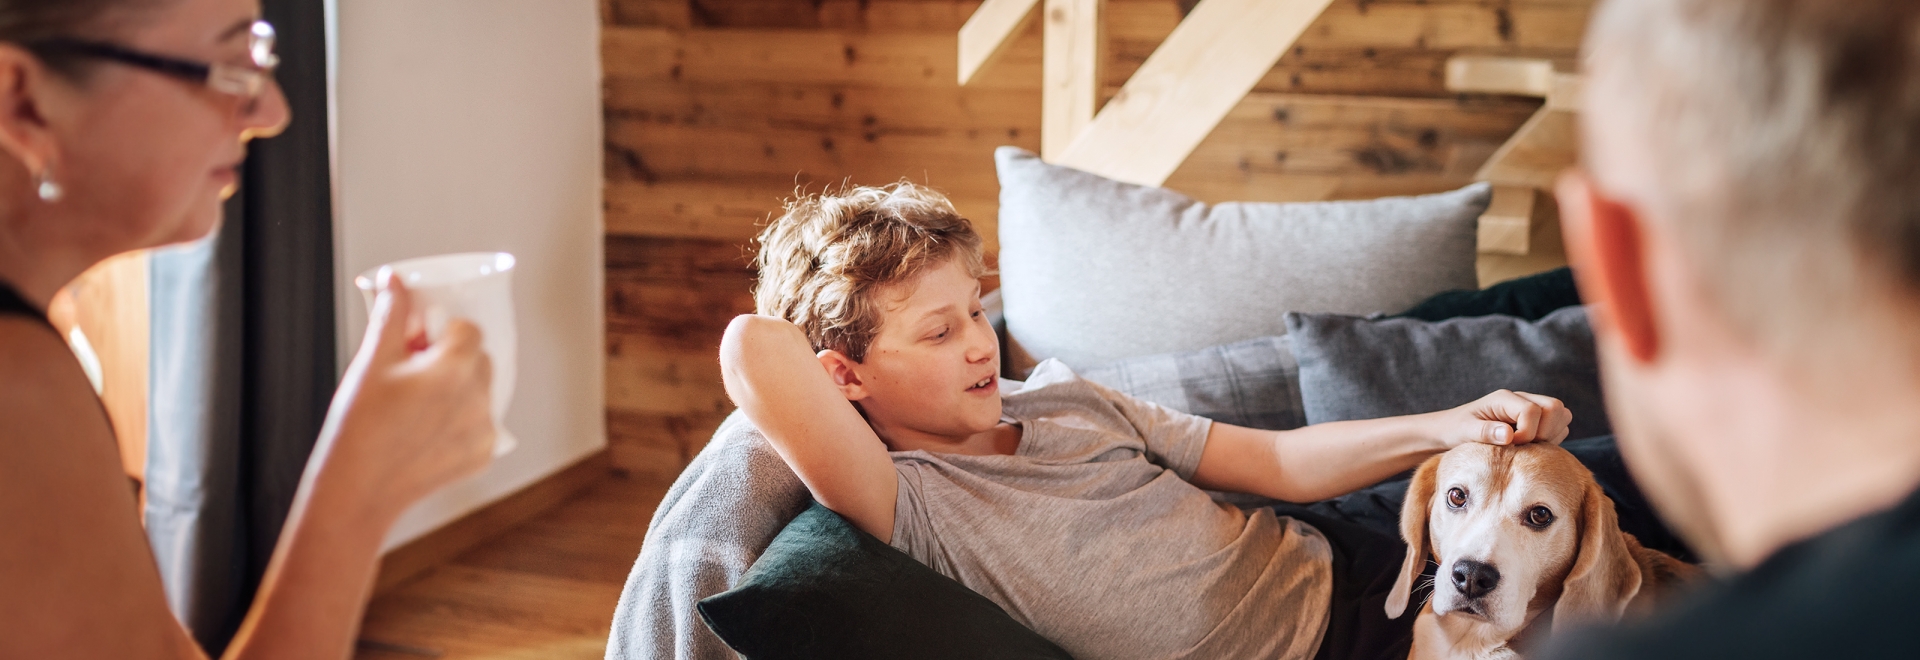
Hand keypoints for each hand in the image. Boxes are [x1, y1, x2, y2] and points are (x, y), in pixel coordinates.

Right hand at [313, 272, 495, 521]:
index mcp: (455, 370)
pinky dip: (460, 420)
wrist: (356, 493)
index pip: (468, 330)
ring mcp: (484, 431)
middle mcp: (479, 399)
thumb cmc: (357, 428)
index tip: (417, 343)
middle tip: (410, 371)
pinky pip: (480, 423)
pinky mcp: (482, 456)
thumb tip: (394, 280)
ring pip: (481, 392)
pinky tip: (424, 428)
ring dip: (457, 388)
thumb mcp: (370, 362)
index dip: (442, 331)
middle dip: (450, 358)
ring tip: (414, 403)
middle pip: (478, 359)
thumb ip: (390, 315)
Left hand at [1437, 390, 1571, 447]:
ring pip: (1562, 415)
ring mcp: (1532, 408)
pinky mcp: (1538, 420)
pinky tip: (1532, 447)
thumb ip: (1485, 432)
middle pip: (1555, 407)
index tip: (1511, 445)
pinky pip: (1560, 427)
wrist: (1453, 430)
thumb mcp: (1465, 431)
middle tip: (1524, 445)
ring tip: (1528, 447)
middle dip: (1545, 431)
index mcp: (1504, 398)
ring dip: (1551, 435)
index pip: (1532, 410)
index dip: (1526, 432)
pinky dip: (1552, 439)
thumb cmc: (1456, 430)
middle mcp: (1522, 399)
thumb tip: (1509, 435)